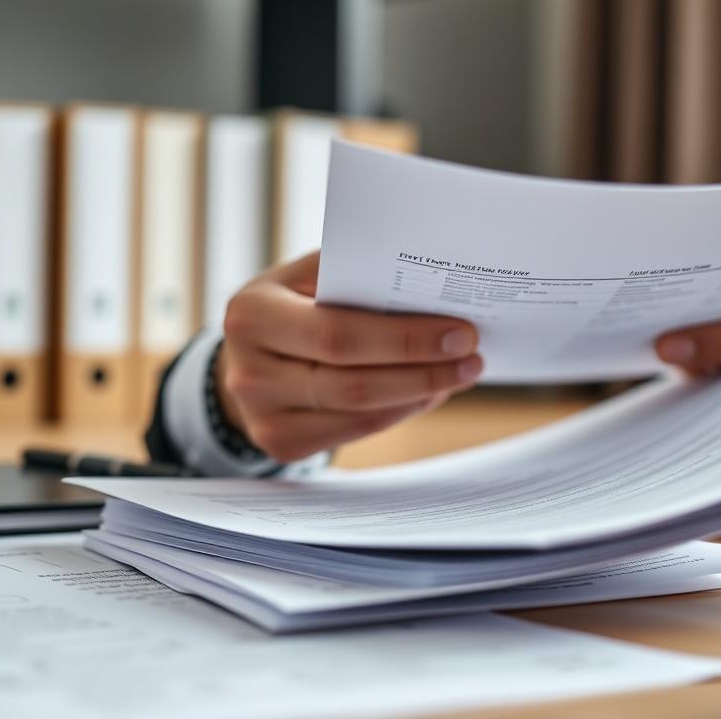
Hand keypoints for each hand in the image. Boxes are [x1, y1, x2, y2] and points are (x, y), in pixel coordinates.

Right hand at [216, 253, 481, 461]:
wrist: (249, 352)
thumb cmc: (295, 302)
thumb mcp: (310, 275)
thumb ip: (359, 276)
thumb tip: (437, 290)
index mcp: (252, 314)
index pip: (338, 335)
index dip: (405, 339)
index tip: (461, 332)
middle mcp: (249, 372)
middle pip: (352, 382)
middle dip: (423, 370)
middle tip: (472, 357)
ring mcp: (262, 416)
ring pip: (359, 413)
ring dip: (419, 394)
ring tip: (459, 373)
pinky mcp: (281, 445)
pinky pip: (354, 432)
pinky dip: (399, 412)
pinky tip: (427, 392)